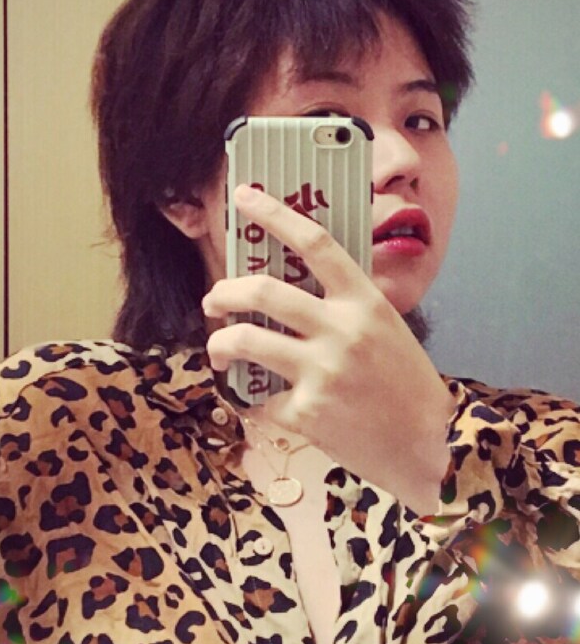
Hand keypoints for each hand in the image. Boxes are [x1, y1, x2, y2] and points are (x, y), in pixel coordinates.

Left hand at [201, 185, 452, 513]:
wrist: (428, 446)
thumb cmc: (405, 385)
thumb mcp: (385, 329)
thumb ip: (344, 306)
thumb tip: (291, 287)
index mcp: (365, 301)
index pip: (315, 244)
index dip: (275, 214)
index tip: (244, 197)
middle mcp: (342, 331)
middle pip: (262, 291)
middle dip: (224, 292)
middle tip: (213, 299)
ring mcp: (322, 372)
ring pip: (244, 340)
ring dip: (220, 343)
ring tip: (220, 350)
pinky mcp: (306, 414)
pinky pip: (257, 399)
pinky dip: (253, 401)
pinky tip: (260, 403)